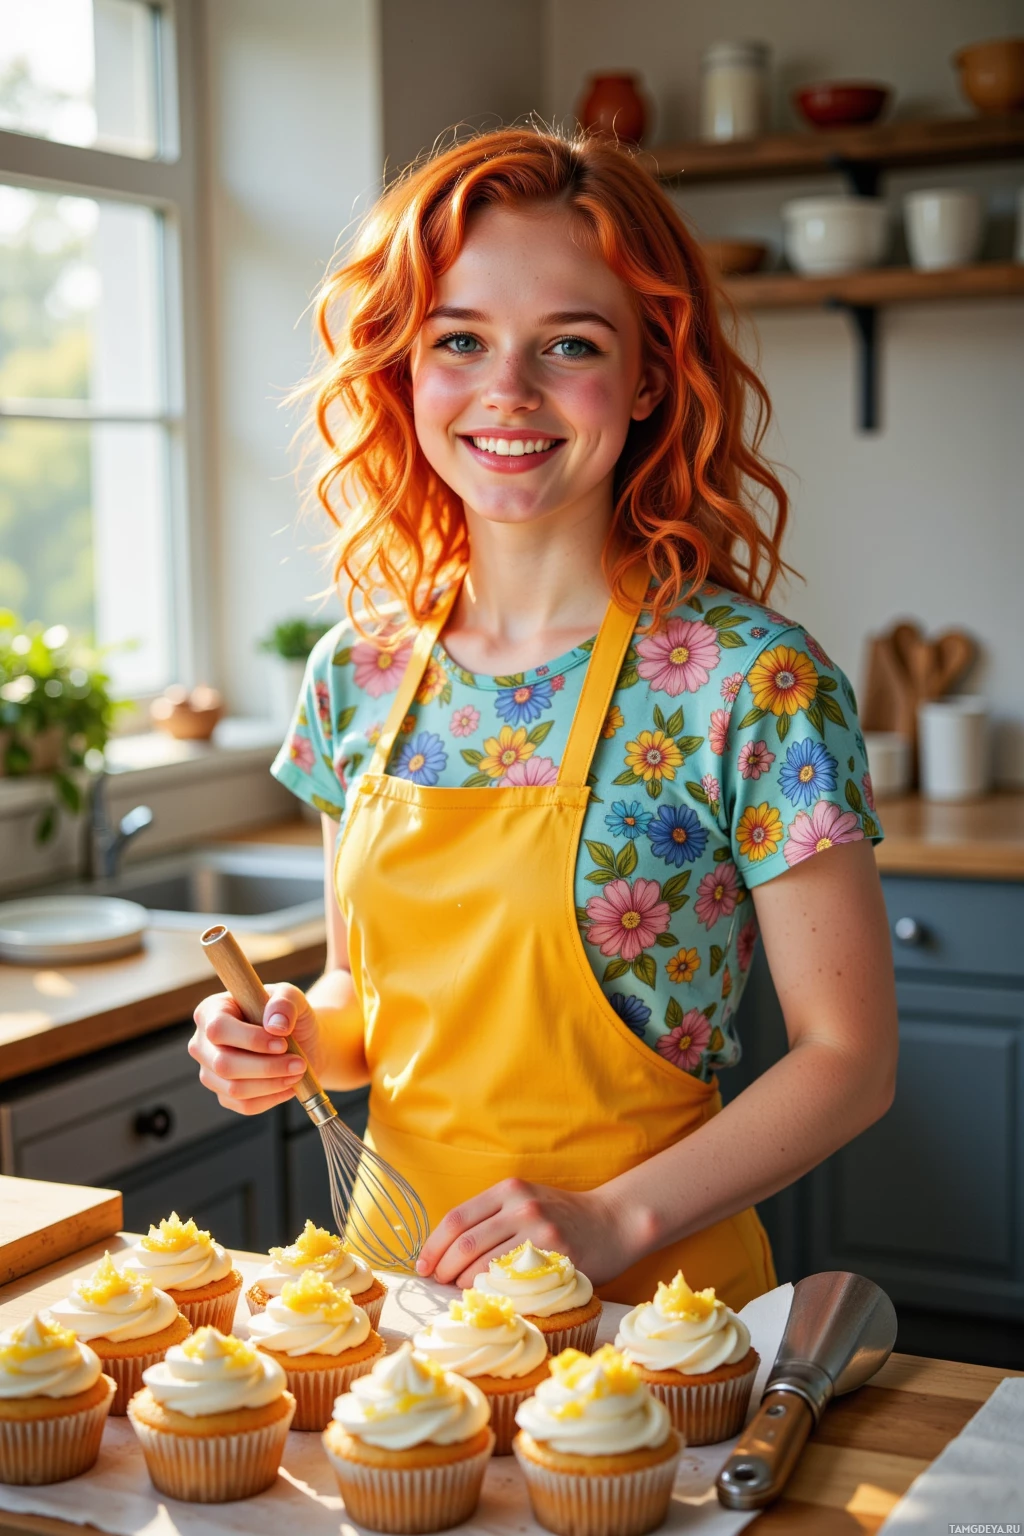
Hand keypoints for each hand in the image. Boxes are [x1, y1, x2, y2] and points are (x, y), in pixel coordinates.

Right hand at [189, 983, 320, 1115]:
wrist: (301, 1040)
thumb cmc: (290, 1015)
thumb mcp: (292, 997)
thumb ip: (285, 1002)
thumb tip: (275, 1026)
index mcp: (211, 1011)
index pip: (219, 1029)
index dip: (250, 1040)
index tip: (283, 1044)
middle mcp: (203, 1042)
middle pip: (223, 1064)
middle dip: (266, 1067)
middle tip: (299, 1064)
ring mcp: (210, 1071)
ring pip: (234, 1089)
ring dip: (271, 1084)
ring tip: (297, 1072)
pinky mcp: (223, 1094)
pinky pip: (244, 1105)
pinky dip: (271, 1098)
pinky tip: (289, 1086)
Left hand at [415, 1178, 635, 1288]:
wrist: (614, 1223)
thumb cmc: (562, 1217)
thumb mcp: (526, 1201)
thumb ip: (492, 1217)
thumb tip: (446, 1252)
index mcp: (509, 1189)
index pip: (457, 1218)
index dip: (434, 1245)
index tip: (423, 1265)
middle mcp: (522, 1206)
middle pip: (465, 1243)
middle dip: (444, 1268)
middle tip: (439, 1282)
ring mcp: (539, 1232)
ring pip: (484, 1264)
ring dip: (463, 1283)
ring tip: (460, 1291)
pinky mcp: (556, 1258)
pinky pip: (511, 1281)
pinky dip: (492, 1292)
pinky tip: (488, 1296)